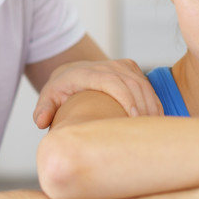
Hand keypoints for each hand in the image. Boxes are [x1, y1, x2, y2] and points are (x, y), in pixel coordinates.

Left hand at [33, 59, 162, 128]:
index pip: (114, 83)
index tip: (134, 118)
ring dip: (152, 107)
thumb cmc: (62, 89)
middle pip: (134, 85)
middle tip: (149, 133)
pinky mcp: (132, 69)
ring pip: (144, 85)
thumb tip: (42, 121)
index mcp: (90, 73)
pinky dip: (154, 103)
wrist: (72, 71)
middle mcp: (109, 66)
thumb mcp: (48, 96)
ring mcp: (122, 66)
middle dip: (144, 108)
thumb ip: (43, 108)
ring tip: (155, 131)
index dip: (127, 99)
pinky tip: (156, 121)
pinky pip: (148, 86)